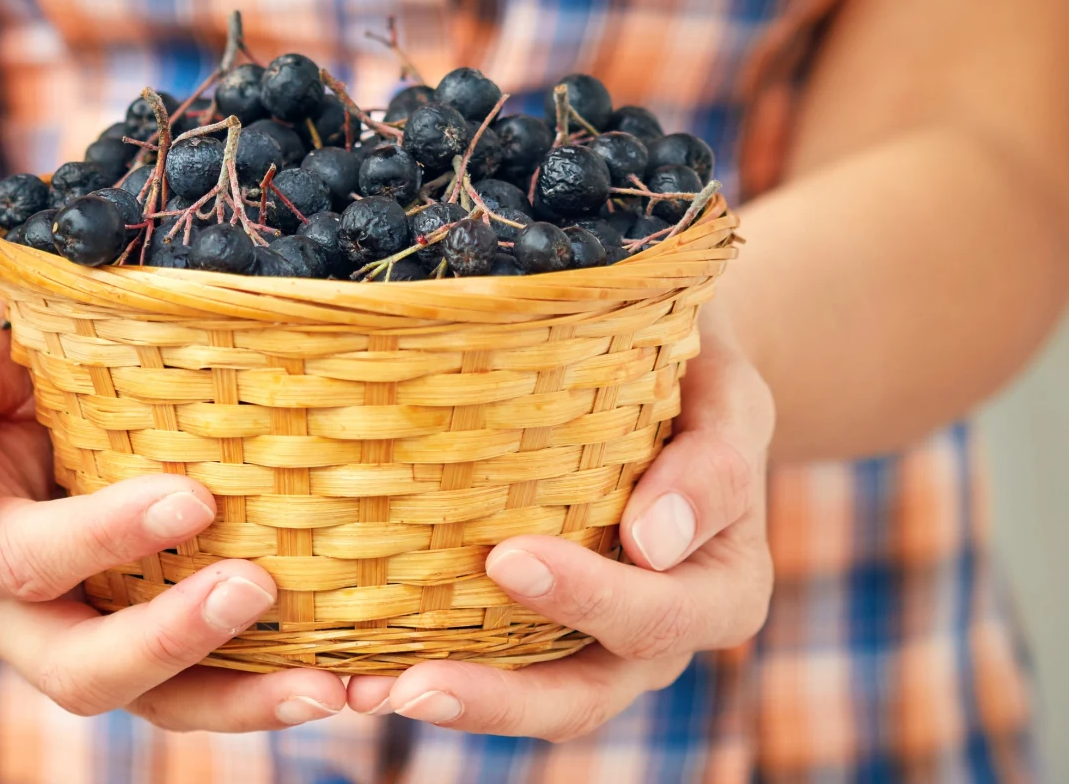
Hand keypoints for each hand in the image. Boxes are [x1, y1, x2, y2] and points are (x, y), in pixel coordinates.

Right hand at [0, 287, 346, 730]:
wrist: (23, 384)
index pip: (22, 559)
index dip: (101, 539)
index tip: (194, 499)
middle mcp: (7, 613)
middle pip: (77, 667)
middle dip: (169, 639)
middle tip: (257, 587)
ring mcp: (78, 637)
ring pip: (151, 702)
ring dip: (240, 700)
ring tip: (329, 686)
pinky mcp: (142, 640)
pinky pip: (200, 687)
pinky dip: (266, 692)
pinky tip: (344, 680)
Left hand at [345, 302, 774, 739]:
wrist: (673, 385)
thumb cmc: (697, 381)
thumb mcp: (725, 397)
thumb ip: (709, 462)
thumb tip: (652, 540)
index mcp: (722, 587)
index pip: (663, 610)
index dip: (590, 597)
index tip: (508, 559)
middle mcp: (662, 634)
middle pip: (588, 691)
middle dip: (500, 696)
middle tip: (414, 683)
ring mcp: (599, 643)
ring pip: (533, 699)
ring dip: (453, 703)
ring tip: (368, 693)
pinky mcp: (545, 632)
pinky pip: (494, 666)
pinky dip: (429, 670)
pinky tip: (359, 672)